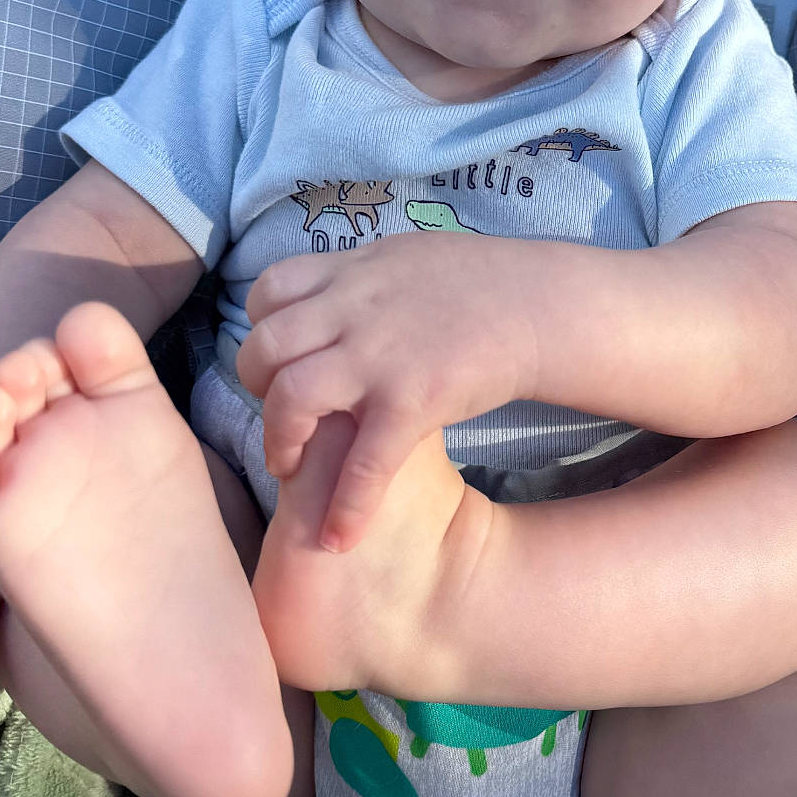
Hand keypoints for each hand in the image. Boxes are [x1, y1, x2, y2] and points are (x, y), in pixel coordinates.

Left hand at [235, 230, 540, 549]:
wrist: (541, 305)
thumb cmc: (481, 282)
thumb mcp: (405, 258)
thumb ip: (360, 279)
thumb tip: (330, 294)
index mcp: (351, 272)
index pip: (268, 293)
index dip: (263, 330)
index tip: (278, 359)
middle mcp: (353, 310)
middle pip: (263, 347)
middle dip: (255, 389)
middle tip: (279, 415)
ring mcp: (380, 356)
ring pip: (291, 397)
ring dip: (279, 440)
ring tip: (288, 467)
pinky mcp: (413, 400)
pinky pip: (364, 461)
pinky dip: (346, 505)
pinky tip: (339, 538)